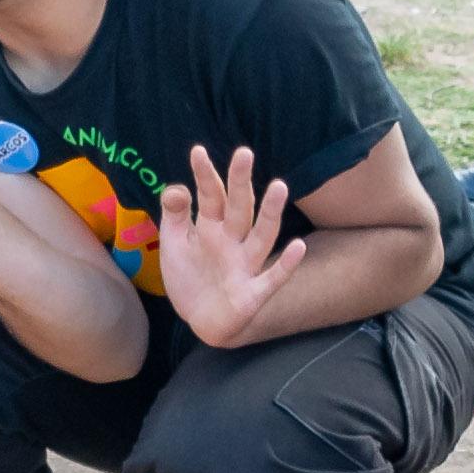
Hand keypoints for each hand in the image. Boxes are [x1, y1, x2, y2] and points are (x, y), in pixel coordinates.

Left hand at [149, 145, 306, 346]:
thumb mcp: (174, 243)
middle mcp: (232, 241)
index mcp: (212, 227)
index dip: (204, 176)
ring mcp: (245, 266)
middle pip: (239, 208)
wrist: (200, 320)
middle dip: (240, 182)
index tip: (197, 151)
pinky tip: (299, 246)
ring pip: (262, 236)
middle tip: (243, 153)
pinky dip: (286, 265)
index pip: (210, 196)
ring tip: (279, 186)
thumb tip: (176, 188)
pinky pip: (272, 279)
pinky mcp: (252, 295)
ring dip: (271, 213)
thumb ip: (174, 215)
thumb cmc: (190, 277)